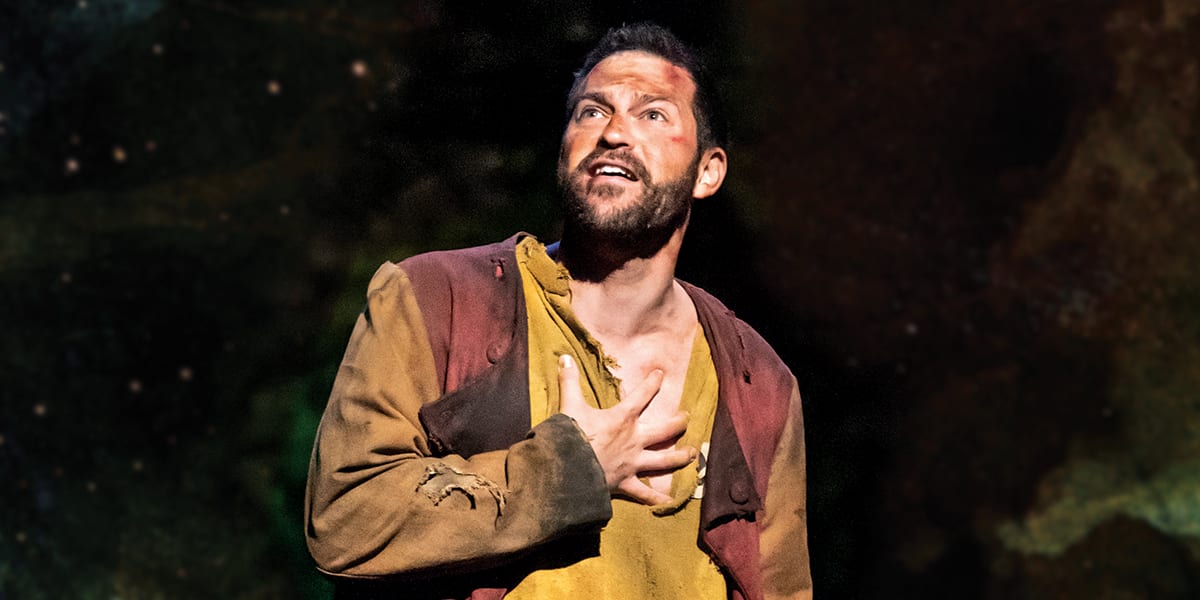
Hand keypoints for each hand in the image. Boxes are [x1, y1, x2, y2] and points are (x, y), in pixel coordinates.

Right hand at [557, 354, 695, 504]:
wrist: (566, 469)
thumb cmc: (570, 436)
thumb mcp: (570, 405)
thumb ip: (569, 380)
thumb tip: (564, 356)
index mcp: (622, 419)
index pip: (642, 396)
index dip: (653, 383)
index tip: (662, 374)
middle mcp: (634, 440)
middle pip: (664, 430)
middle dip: (678, 423)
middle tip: (686, 418)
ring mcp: (633, 463)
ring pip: (664, 460)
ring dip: (679, 457)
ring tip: (692, 454)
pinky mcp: (626, 483)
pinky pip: (644, 493)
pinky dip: (655, 499)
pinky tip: (667, 503)